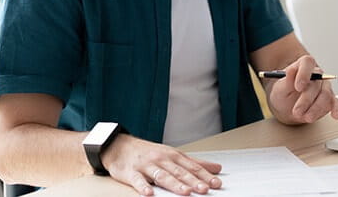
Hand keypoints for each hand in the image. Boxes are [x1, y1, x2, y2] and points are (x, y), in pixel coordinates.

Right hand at [101, 134, 221, 195]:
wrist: (120, 146)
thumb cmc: (149, 153)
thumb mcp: (173, 155)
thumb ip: (195, 163)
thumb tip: (216, 168)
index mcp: (173, 156)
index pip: (192, 167)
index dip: (205, 175)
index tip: (216, 183)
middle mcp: (162, 160)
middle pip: (180, 172)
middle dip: (193, 181)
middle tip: (205, 189)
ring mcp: (146, 166)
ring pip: (162, 176)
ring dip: (175, 184)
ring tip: (186, 192)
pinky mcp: (131, 172)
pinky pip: (137, 181)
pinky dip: (143, 187)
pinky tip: (149, 194)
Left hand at [265, 55, 337, 123]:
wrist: (286, 107)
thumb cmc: (283, 95)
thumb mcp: (280, 89)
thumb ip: (286, 80)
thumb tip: (291, 70)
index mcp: (302, 66)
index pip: (307, 62)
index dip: (304, 73)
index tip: (298, 87)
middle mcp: (316, 75)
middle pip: (316, 83)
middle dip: (306, 100)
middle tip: (297, 111)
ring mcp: (324, 87)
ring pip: (326, 95)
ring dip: (316, 108)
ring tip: (306, 118)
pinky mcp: (330, 100)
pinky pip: (336, 103)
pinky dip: (336, 109)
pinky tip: (335, 115)